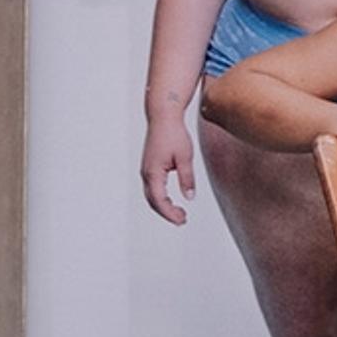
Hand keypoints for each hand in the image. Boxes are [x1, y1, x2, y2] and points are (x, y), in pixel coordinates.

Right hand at [140, 111, 195, 225]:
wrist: (163, 117)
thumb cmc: (173, 133)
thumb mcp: (185, 157)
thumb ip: (187, 178)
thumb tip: (189, 197)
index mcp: (153, 172)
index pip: (159, 200)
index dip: (170, 213)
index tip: (182, 220)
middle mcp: (146, 173)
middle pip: (153, 202)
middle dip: (167, 213)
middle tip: (183, 219)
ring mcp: (146, 171)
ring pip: (151, 196)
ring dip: (163, 206)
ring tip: (179, 212)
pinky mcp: (149, 167)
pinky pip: (152, 188)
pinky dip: (160, 198)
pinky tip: (171, 199)